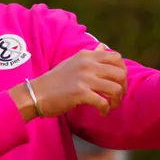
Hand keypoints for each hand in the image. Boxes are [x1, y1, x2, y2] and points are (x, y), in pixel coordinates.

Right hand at [10, 44, 127, 120]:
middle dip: (123, 88)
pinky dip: (105, 110)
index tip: (118, 82)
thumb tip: (103, 46)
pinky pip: (103, 102)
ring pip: (116, 89)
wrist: (36, 93)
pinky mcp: (80, 93)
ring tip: (110, 106)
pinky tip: (100, 113)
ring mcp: (84, 78)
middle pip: (120, 73)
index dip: (122, 71)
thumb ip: (90, 56)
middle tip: (116, 97)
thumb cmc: (54, 80)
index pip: (116, 57)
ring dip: (116, 101)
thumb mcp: (73, 62)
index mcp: (86, 55)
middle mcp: (87, 64)